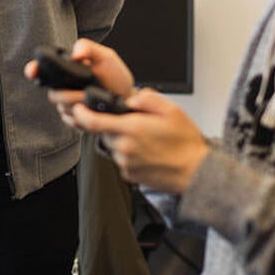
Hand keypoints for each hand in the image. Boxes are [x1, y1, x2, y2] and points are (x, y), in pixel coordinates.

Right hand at [23, 39, 134, 126]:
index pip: (40, 70)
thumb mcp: (106, 57)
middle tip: (87, 90)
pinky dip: (85, 115)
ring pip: (63, 108)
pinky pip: (72, 121)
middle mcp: (62, 87)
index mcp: (65, 70)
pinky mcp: (74, 120)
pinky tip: (94, 110)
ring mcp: (67, 105)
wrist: (128, 100)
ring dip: (79, 104)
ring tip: (95, 98)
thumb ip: (90, 49)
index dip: (34, 70)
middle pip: (54, 94)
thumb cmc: (114, 76)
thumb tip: (75, 53)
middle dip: (70, 94)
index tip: (32, 71)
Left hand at [70, 89, 208, 194]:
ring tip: (147, 141)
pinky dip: (129, 154)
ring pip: (114, 147)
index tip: (78, 108)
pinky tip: (147, 153)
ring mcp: (126, 163)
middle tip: (135, 125)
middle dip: (113, 126)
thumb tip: (131, 99)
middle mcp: (125, 148)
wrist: (195, 172)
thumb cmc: (186, 143)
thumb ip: (147, 99)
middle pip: (104, 133)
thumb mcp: (171, 110)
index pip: (93, 121)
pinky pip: (122, 160)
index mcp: (131, 128)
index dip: (81, 113)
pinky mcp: (129, 176)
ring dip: (122, 141)